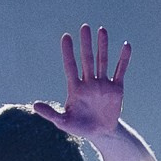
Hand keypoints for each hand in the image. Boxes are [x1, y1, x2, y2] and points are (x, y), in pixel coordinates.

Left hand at [33, 21, 130, 143]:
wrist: (101, 133)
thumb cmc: (79, 127)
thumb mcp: (63, 122)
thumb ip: (51, 113)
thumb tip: (34, 105)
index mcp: (75, 88)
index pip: (71, 66)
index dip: (68, 52)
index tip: (66, 37)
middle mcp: (89, 82)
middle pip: (87, 59)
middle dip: (86, 43)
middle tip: (84, 27)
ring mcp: (103, 84)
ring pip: (102, 61)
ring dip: (103, 46)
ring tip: (102, 30)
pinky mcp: (116, 89)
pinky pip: (120, 71)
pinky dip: (124, 59)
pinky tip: (126, 46)